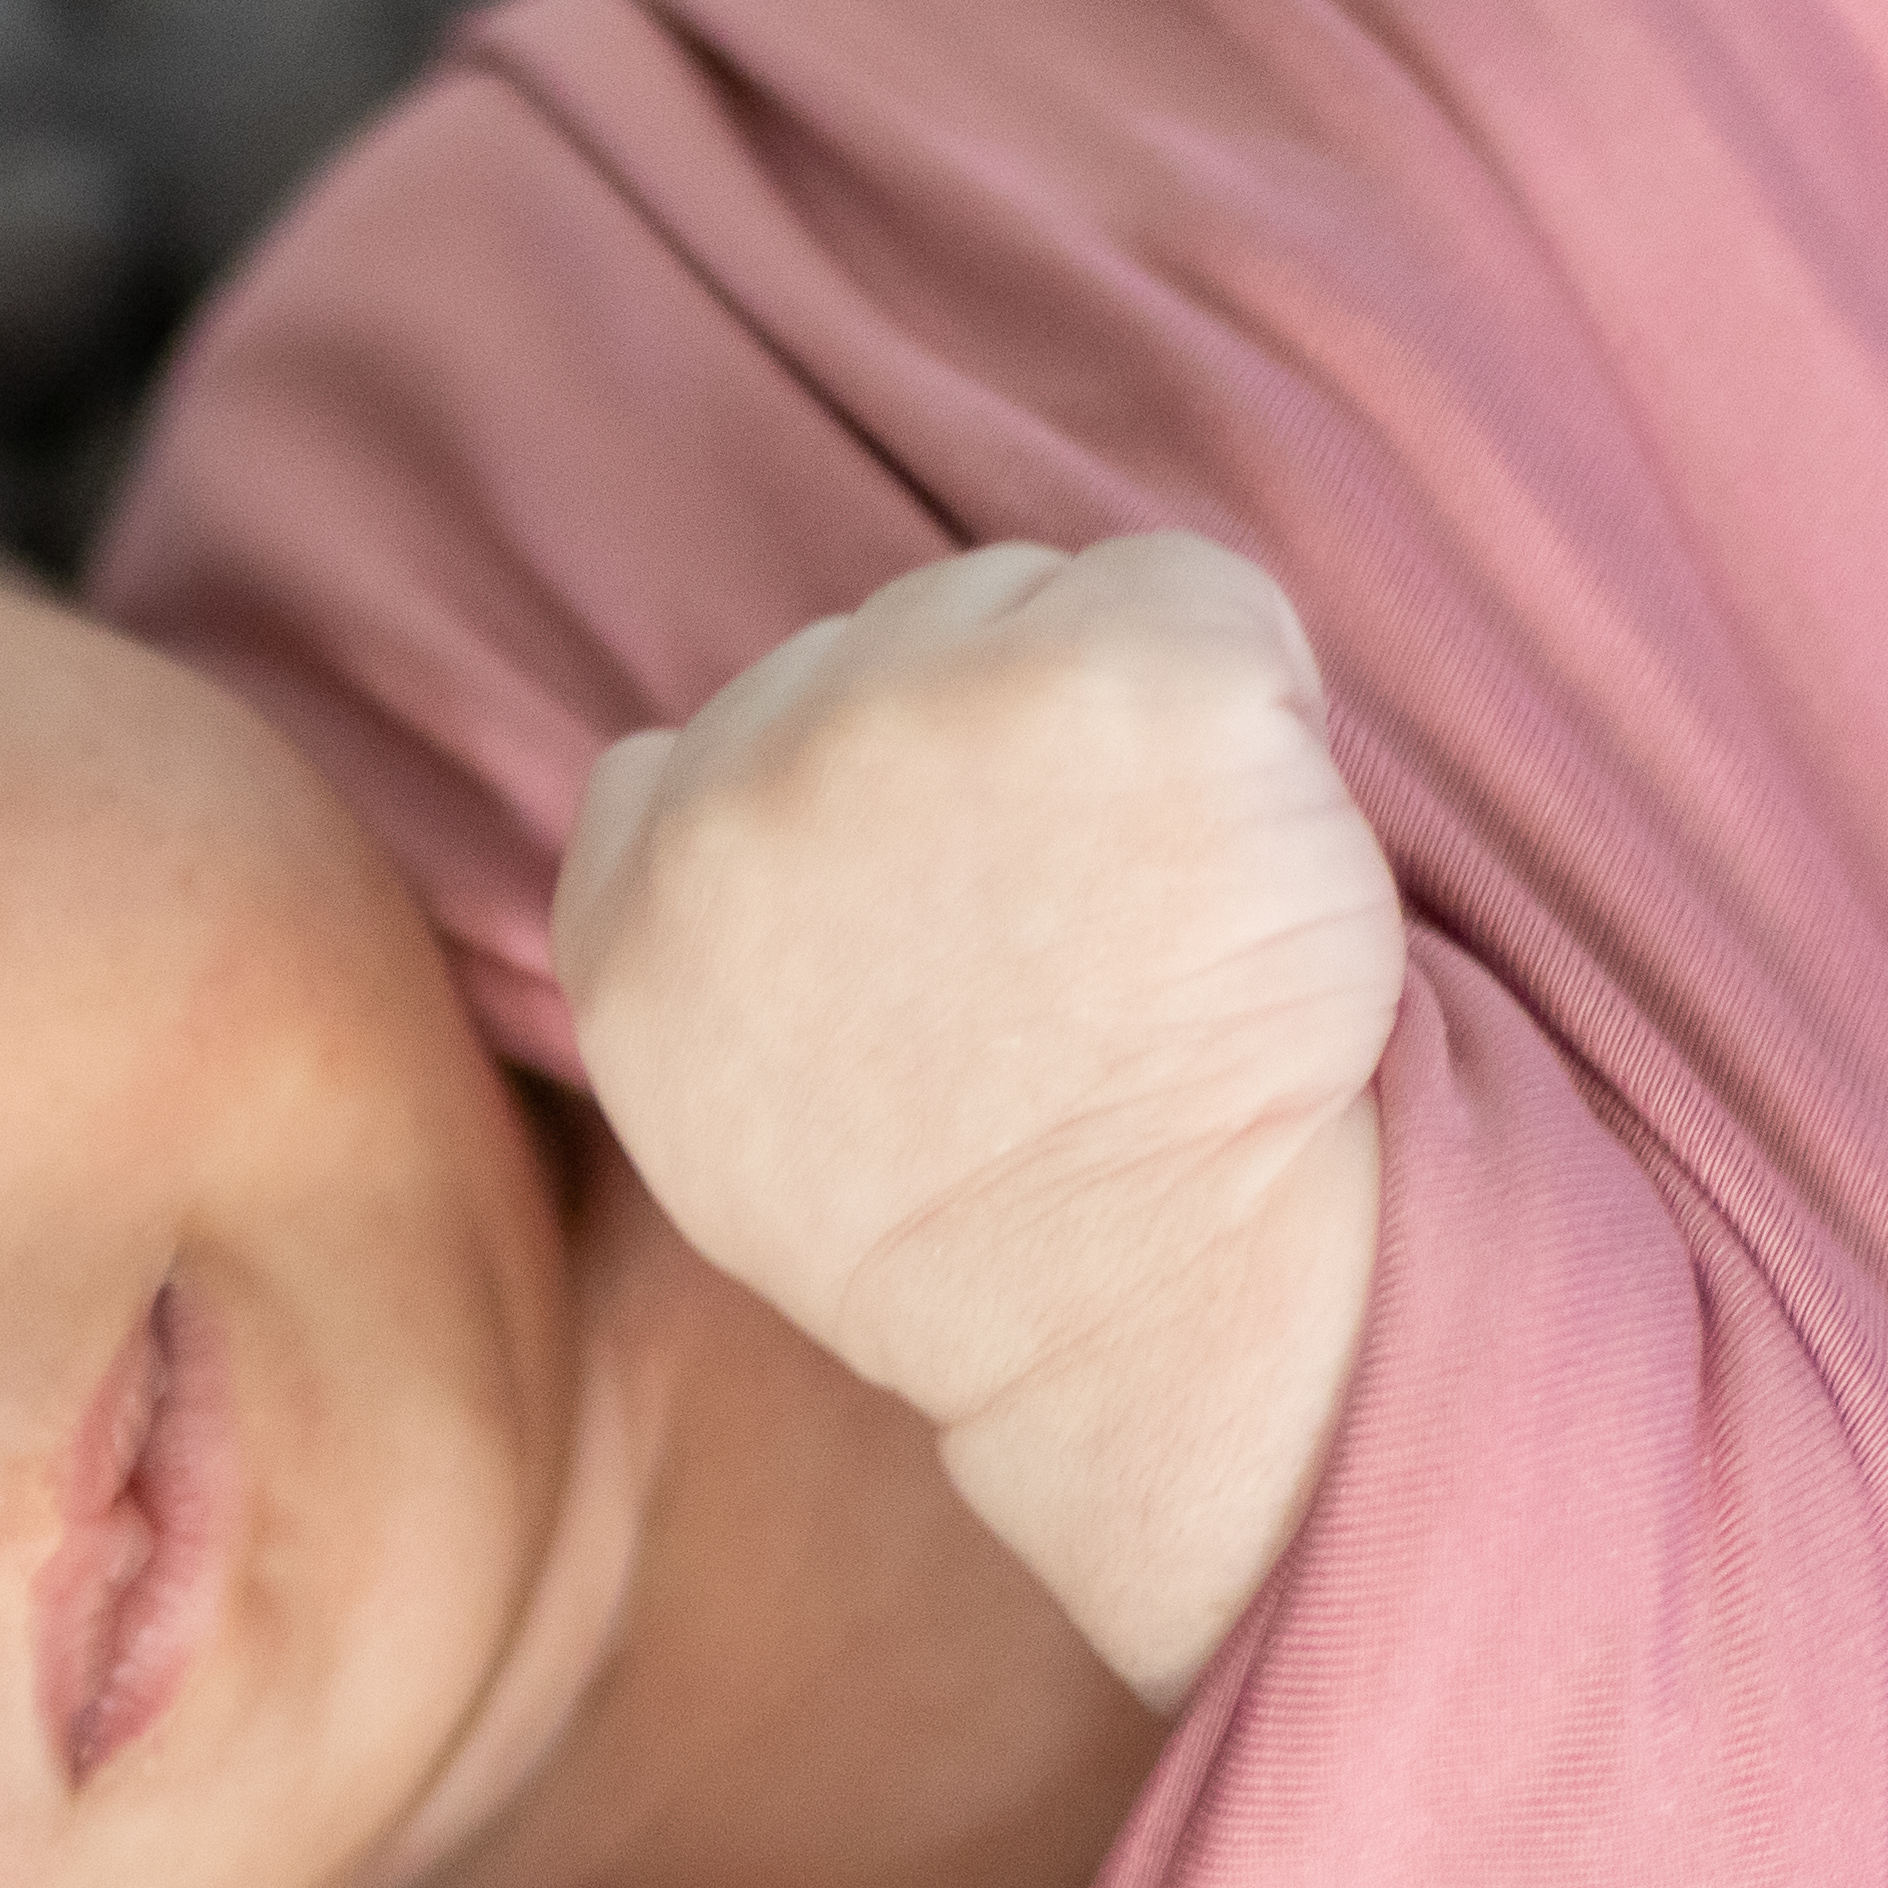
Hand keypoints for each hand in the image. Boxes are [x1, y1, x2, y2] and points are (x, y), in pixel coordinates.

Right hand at [553, 534, 1399, 1700]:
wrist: (1152, 1298)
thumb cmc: (969, 1232)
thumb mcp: (710, 1104)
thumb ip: (692, 923)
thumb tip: (717, 800)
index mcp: (635, 887)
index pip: (702, 738)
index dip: (842, 821)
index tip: (932, 936)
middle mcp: (754, 771)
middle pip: (884, 642)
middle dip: (983, 754)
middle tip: (1064, 938)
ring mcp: (929, 708)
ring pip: (1027, 601)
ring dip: (1104, 712)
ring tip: (1150, 902)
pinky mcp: (1117, 673)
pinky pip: (1192, 589)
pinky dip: (1253, 690)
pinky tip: (1246, 848)